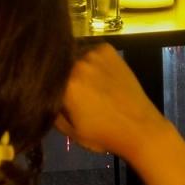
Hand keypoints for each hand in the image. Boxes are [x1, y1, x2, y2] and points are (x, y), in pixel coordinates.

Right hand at [55, 43, 171, 162]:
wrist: (140, 128)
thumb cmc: (103, 134)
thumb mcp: (70, 131)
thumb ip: (52, 112)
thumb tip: (43, 98)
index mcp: (65, 84)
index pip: (45, 78)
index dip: (46, 85)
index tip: (50, 93)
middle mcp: (77, 63)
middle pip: (59, 64)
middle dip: (61, 75)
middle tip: (70, 89)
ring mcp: (94, 53)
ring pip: (74, 56)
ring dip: (76, 66)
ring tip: (86, 83)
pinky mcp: (108, 49)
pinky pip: (90, 51)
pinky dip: (91, 60)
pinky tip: (98, 74)